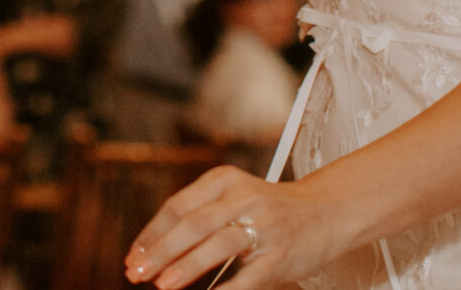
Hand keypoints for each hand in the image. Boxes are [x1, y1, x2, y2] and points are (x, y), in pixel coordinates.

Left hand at [126, 166, 353, 288]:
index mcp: (224, 180)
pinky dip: (227, 288)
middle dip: (161, 251)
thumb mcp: (233, 197)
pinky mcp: (281, 254)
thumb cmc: (270, 210)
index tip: (133, 257)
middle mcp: (243, 198)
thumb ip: (199, 215)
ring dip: (187, 266)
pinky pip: (250, 275)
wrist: (327, 210)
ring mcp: (264, 226)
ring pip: (218, 244)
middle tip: (137, 272)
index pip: (177, 207)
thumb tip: (153, 249)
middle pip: (192, 224)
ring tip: (163, 285)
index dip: (152, 234)